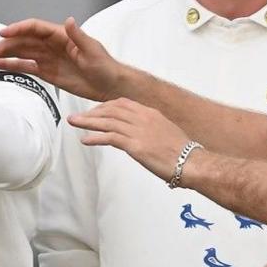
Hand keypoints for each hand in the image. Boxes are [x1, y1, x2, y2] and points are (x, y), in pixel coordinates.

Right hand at [0, 18, 130, 101]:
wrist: (109, 85)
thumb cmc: (105, 66)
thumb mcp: (93, 50)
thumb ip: (79, 36)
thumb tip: (69, 20)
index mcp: (61, 35)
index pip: (35, 28)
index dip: (18, 29)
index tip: (3, 33)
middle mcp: (51, 45)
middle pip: (22, 41)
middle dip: (3, 44)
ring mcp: (47, 58)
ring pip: (20, 53)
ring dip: (2, 54)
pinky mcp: (46, 72)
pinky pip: (25, 67)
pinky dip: (10, 66)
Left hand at [69, 98, 192, 179]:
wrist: (192, 162)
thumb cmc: (182, 152)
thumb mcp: (166, 132)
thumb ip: (151, 129)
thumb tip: (141, 134)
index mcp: (150, 113)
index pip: (122, 103)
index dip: (105, 106)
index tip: (95, 111)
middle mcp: (143, 118)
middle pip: (111, 110)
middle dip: (92, 113)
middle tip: (77, 117)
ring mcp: (138, 131)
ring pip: (107, 121)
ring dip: (87, 122)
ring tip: (74, 123)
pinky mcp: (135, 146)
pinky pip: (109, 138)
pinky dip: (95, 137)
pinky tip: (85, 140)